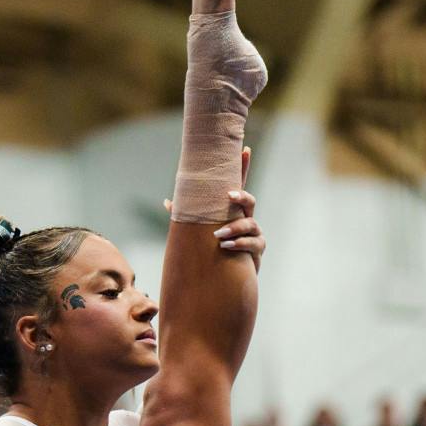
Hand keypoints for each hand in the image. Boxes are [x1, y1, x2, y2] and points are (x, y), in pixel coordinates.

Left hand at [164, 149, 263, 269]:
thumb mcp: (202, 231)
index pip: (239, 185)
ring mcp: (254, 233)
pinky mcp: (257, 249)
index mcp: (233, 211)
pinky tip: (226, 246)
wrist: (226, 276)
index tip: (245, 149)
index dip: (243, 167)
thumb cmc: (214, 249)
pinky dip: (239, 243)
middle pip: (250, 201)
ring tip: (218, 235)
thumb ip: (188, 216)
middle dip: (241, 196)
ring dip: (234, 227)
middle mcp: (246, 218)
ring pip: (250, 223)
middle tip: (229, 195)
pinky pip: (253, 243)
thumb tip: (168, 202)